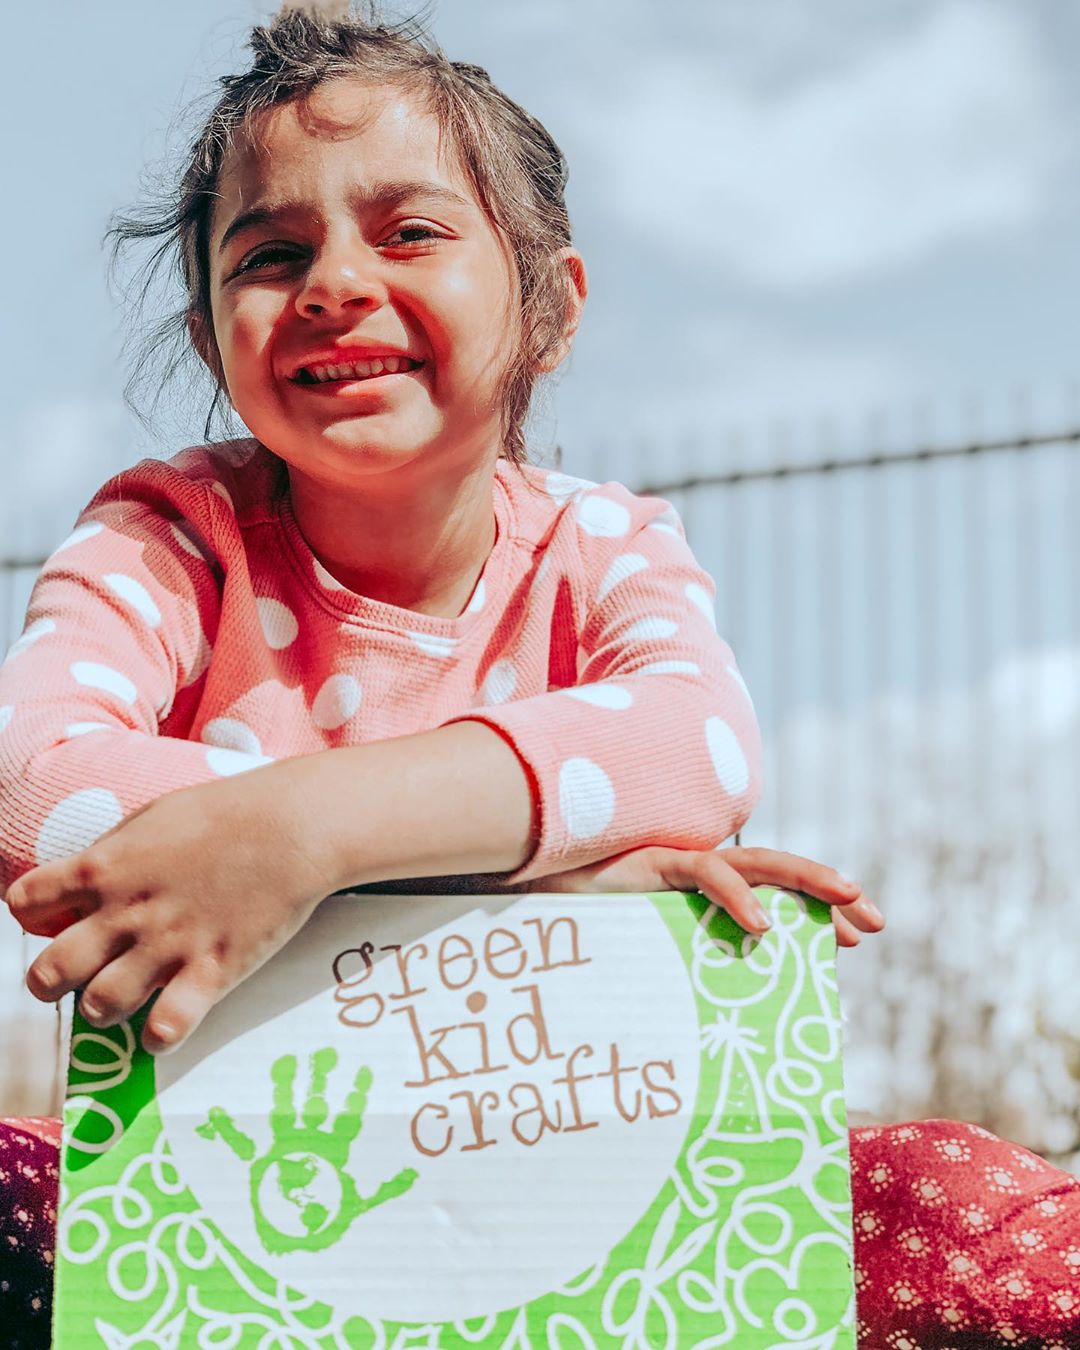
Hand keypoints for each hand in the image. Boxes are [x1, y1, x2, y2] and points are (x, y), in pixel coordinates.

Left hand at [5, 767, 340, 1053]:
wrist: (293, 825)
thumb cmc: (227, 812)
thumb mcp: (153, 816)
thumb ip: (112, 852)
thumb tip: (83, 881)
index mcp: (103, 867)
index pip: (24, 903)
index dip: (32, 916)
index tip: (55, 920)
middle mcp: (124, 912)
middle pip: (48, 972)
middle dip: (48, 982)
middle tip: (70, 976)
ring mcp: (167, 946)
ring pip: (99, 1006)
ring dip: (102, 1007)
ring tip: (122, 996)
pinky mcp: (211, 972)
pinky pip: (167, 1028)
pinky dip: (159, 1035)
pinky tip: (165, 1021)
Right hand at [527, 845, 883, 946]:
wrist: (525, 910)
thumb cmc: (584, 943)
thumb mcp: (652, 966)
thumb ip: (688, 977)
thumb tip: (725, 1030)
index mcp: (700, 895)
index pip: (773, 896)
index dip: (817, 911)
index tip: (859, 939)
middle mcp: (695, 871)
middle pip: (778, 874)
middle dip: (831, 892)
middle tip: (876, 918)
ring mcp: (677, 861)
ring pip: (756, 863)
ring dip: (806, 880)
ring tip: (848, 900)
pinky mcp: (653, 862)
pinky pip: (705, 873)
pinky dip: (737, 897)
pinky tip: (763, 927)